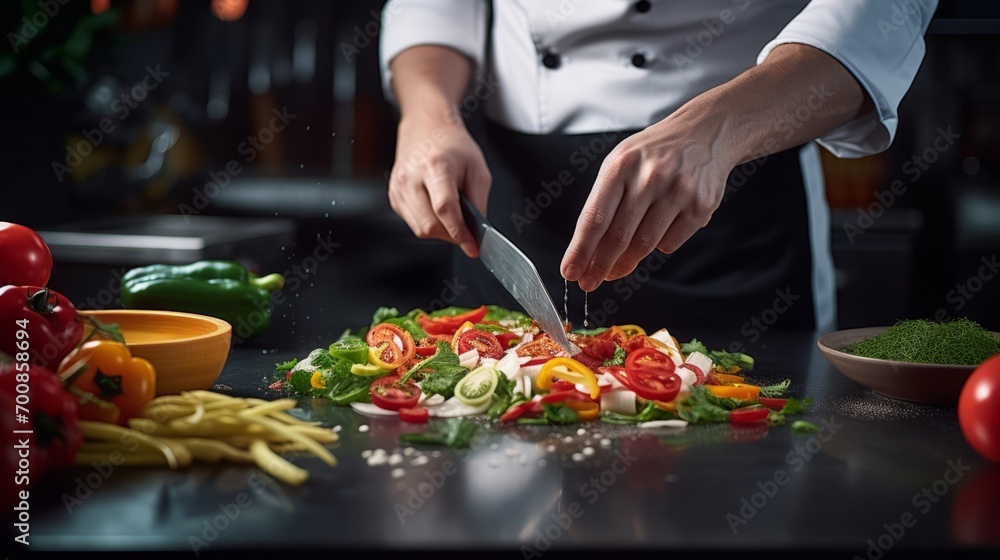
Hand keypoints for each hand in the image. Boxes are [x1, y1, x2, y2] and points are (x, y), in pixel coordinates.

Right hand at [388, 115, 491, 257]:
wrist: (426, 127)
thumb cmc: (453, 145)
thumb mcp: (478, 169)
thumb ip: (479, 203)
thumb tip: (476, 233)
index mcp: (435, 166)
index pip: (444, 208)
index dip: (459, 232)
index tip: (472, 246)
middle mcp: (411, 177)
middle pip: (429, 225)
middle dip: (451, 235)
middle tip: (466, 231)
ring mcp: (398, 187)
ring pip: (420, 229)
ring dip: (440, 231)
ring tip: (452, 215)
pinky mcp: (393, 196)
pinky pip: (412, 223)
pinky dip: (428, 223)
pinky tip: (436, 208)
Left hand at [560, 114, 735, 291]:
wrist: (704, 133)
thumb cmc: (652, 155)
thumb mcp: (621, 165)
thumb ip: (604, 204)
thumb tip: (588, 253)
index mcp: (621, 165)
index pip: (594, 218)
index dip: (580, 250)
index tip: (570, 272)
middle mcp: (650, 177)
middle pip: (618, 237)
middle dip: (599, 266)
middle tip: (588, 283)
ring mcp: (678, 191)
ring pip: (645, 244)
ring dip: (626, 263)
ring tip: (616, 270)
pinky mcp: (701, 206)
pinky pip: (670, 243)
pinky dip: (659, 246)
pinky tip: (658, 232)